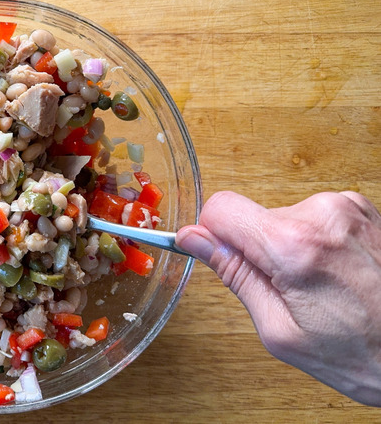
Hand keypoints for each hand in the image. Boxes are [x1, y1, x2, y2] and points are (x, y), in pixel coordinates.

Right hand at [175, 191, 380, 406]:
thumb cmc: (362, 353)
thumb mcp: (279, 330)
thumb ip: (235, 275)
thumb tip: (196, 241)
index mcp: (294, 245)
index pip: (221, 208)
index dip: (211, 235)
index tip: (218, 256)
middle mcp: (323, 214)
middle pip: (254, 217)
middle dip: (259, 251)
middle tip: (289, 292)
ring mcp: (348, 207)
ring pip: (284, 218)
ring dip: (291, 248)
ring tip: (321, 287)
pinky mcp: (363, 209)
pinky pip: (313, 219)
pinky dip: (316, 244)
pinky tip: (338, 276)